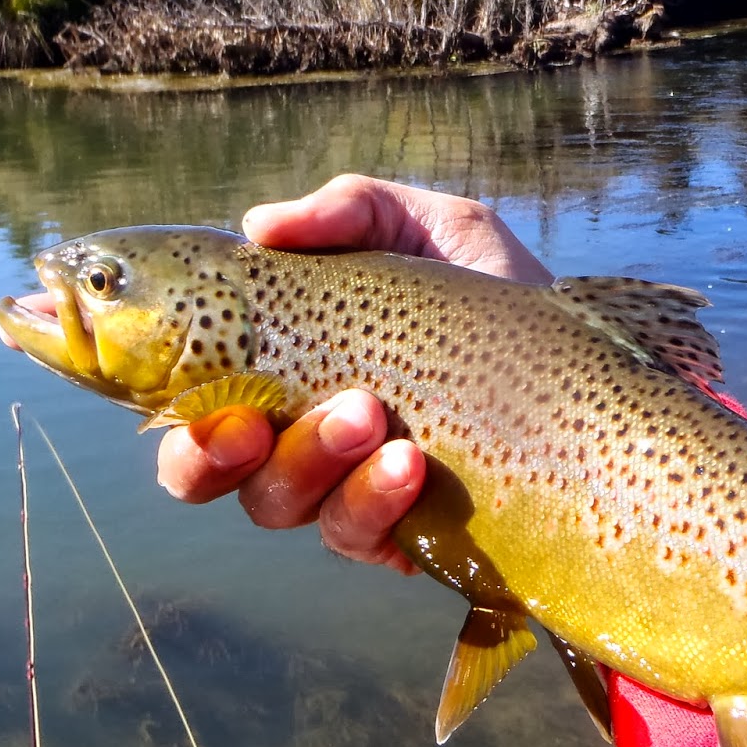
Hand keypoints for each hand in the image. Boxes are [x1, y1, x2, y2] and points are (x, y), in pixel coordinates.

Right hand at [154, 175, 552, 574]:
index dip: (156, 393)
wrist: (590, 355)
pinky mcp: (405, 534)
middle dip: (206, 451)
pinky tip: (412, 464)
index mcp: (286, 362)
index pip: (190, 390)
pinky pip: (359, 536)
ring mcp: (348, 487)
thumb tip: (260, 225)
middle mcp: (299, 431)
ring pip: (276, 503)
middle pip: (203, 468)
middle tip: (245, 420)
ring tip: (370, 412)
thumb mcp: (429, 226)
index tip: (181, 377)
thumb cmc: (493, 288)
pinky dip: (373, 501)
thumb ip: (350, 210)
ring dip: (307, 460)